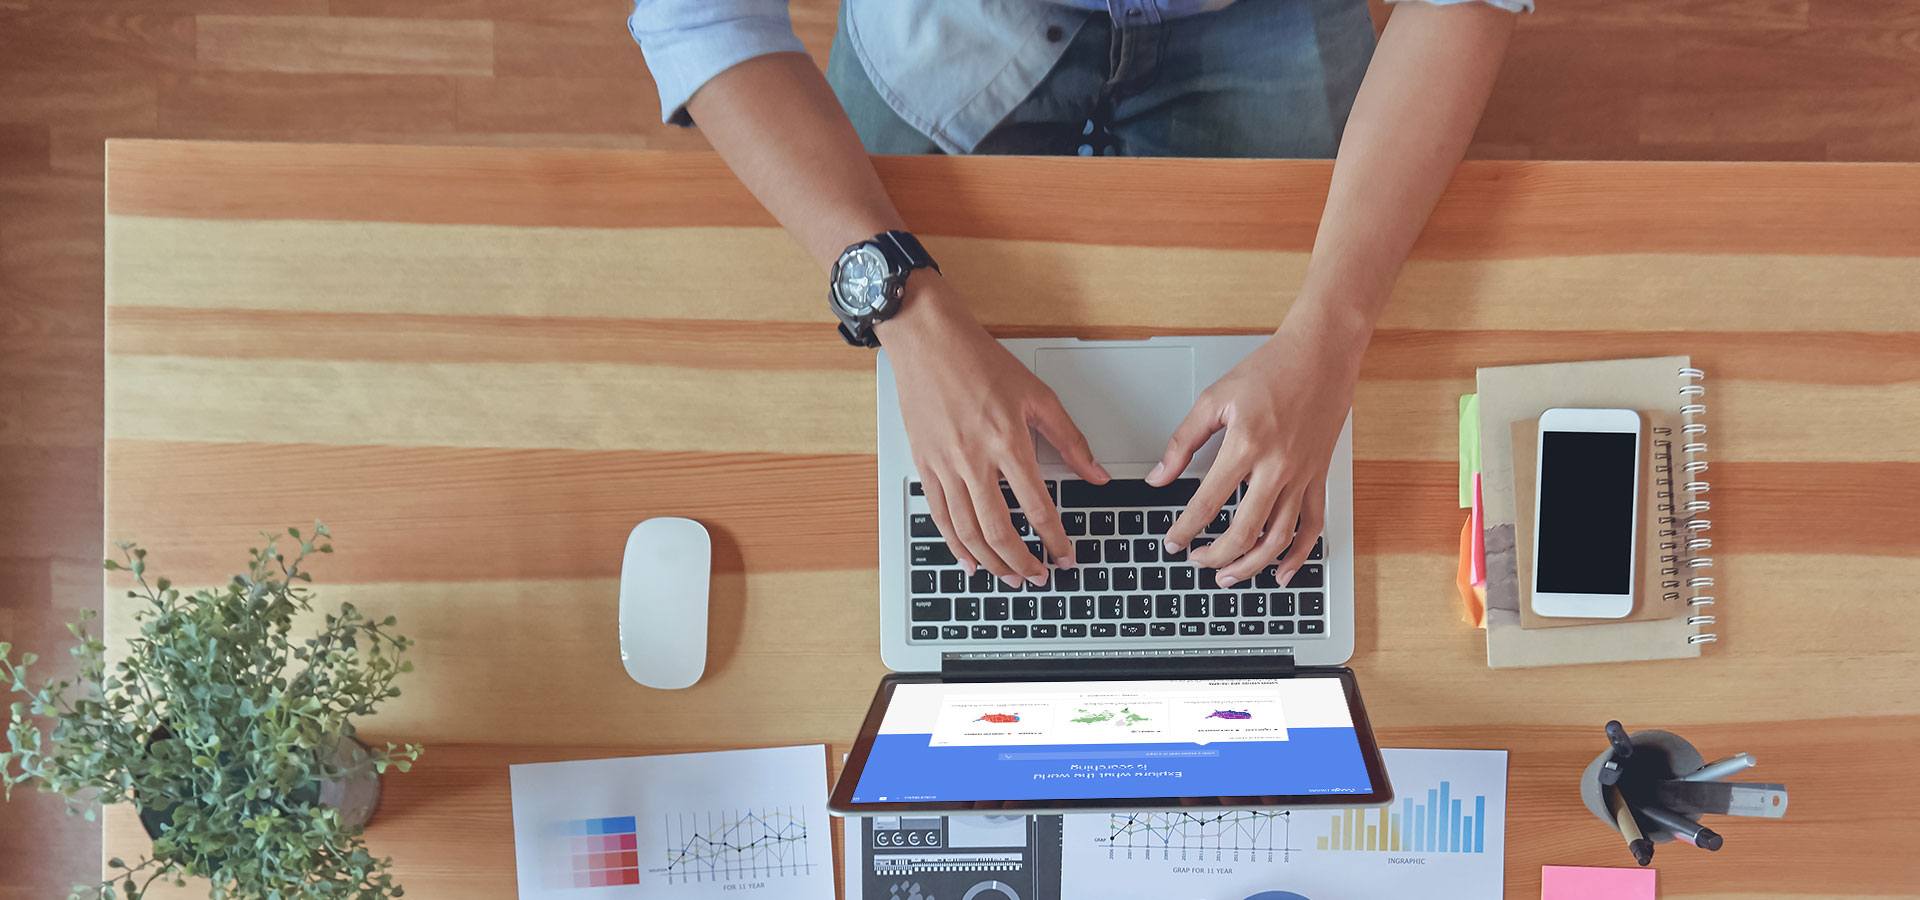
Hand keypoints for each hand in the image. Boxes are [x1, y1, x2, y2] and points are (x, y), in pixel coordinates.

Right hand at [878, 275, 1110, 584]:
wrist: (927, 340)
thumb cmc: (979, 361)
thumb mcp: (1036, 395)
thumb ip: (1070, 439)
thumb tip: (1096, 474)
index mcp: (1008, 442)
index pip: (1037, 507)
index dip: (1054, 539)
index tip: (1065, 555)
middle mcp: (974, 459)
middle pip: (1000, 530)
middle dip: (1022, 562)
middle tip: (1039, 577)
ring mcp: (944, 465)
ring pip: (968, 531)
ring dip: (992, 561)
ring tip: (1010, 576)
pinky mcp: (924, 464)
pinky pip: (940, 516)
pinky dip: (955, 544)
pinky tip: (969, 559)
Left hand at [1148, 308, 1366, 587]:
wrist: (1322, 354)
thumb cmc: (1271, 369)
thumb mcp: (1215, 399)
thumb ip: (1183, 441)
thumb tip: (1159, 475)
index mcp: (1246, 445)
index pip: (1208, 502)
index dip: (1186, 529)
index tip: (1172, 542)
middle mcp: (1277, 466)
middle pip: (1245, 531)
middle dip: (1216, 556)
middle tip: (1198, 561)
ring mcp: (1303, 475)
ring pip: (1279, 538)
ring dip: (1252, 565)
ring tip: (1229, 575)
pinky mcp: (1320, 477)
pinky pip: (1313, 526)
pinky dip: (1299, 555)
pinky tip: (1282, 572)